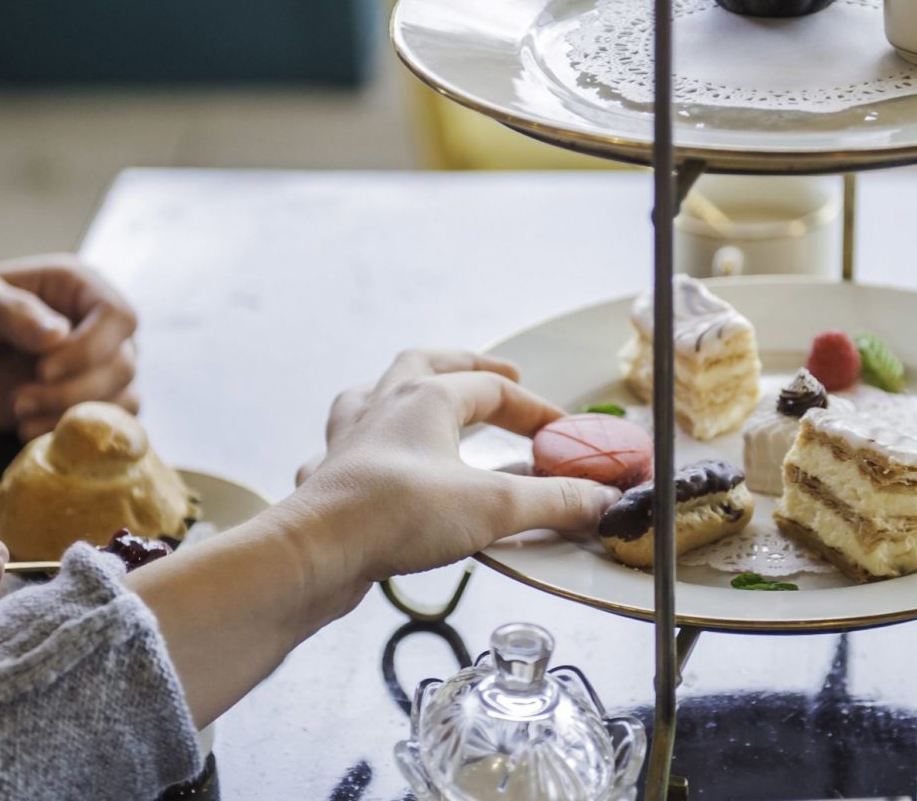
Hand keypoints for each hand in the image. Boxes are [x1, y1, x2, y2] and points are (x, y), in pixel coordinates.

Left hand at [0, 255, 137, 438]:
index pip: (118, 317)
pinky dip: (76, 429)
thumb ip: (11, 310)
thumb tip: (58, 334)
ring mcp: (95, 362)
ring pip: (122, 394)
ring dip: (71, 412)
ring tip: (19, 412)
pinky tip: (31, 429)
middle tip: (18, 400)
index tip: (43, 371)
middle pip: (122, 363)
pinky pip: (110, 419)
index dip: (91, 349)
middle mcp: (96, 323)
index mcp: (78, 286)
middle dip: (72, 390)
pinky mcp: (86, 396)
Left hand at [128, 350, 621, 727]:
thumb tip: (601, 499)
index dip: (535, 409)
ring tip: (419, 399)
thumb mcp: (496, 507)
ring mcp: (348, 439)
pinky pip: (340, 448)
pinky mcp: (327, 477)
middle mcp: (384, 405)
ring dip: (401, 392)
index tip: (561, 434)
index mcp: (427, 397)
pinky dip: (358, 449)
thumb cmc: (398, 514)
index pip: (494, 390)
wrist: (315, 552)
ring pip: (372, 395)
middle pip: (426, 364)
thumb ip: (555, 501)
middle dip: (466, 366)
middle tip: (498, 374)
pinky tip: (367, 465)